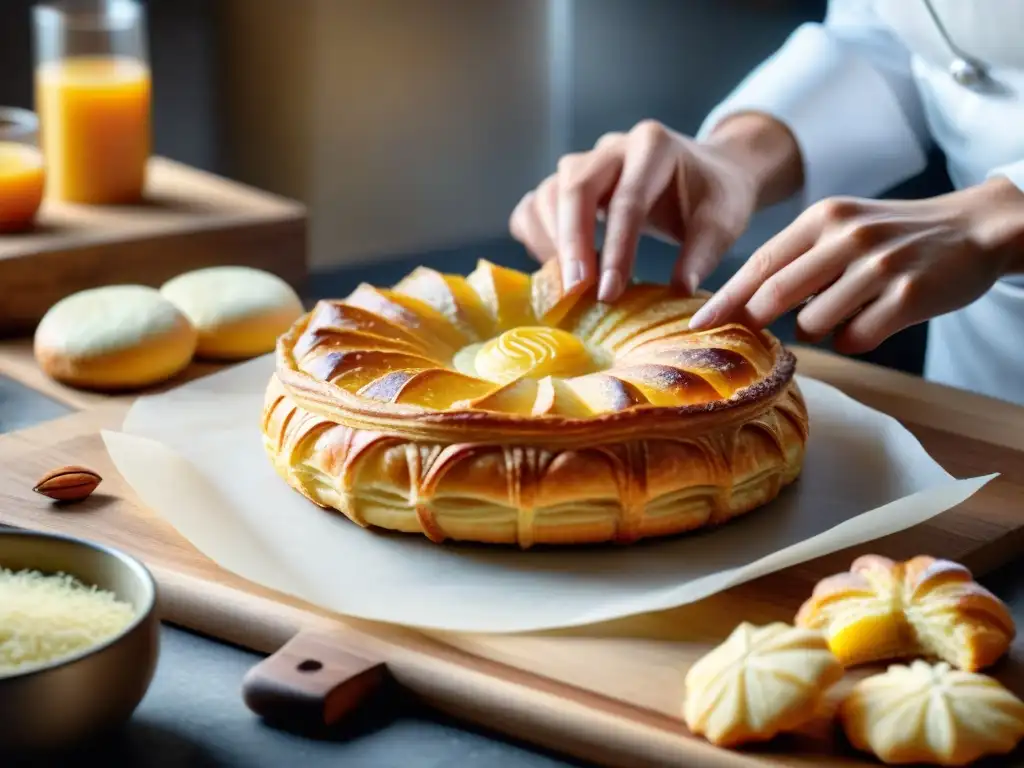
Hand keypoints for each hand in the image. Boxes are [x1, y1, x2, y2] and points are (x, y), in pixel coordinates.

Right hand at [509, 116, 800, 302]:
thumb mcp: (724, 220)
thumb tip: (679, 291)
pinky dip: (536, 236)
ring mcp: (585, 162)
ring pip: (549, 194)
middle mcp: (613, 148)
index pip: (626, 200)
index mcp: (653, 147)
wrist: (708, 170)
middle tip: (576, 289)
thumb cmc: (715, 195)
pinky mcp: (568, 182)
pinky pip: (534, 204)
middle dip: (571, 242)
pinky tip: (556, 266)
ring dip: (552, 241)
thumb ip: (703, 253)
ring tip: (571, 284)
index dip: (616, 250)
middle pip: (574, 187)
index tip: (610, 294)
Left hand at [688, 177, 1023, 353]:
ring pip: (813, 324)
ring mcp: (880, 266)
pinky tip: (871, 321)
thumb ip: (797, 258)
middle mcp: (848, 237)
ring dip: (817, 331)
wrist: (975, 228)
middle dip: (759, 322)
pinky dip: (854, 339)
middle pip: (776, 296)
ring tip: (845, 310)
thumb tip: (745, 305)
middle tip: (755, 336)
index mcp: (823, 218)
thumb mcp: (842, 227)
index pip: (760, 264)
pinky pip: (855, 339)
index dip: (726, 300)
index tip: (698, 326)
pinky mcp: (909, 296)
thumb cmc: (894, 236)